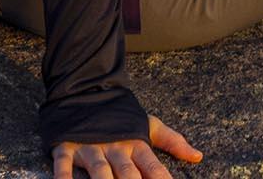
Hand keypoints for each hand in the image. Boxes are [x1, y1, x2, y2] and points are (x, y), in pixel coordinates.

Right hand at [52, 114, 201, 178]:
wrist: (87, 92)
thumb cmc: (121, 117)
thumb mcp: (149, 125)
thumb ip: (173, 141)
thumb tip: (198, 157)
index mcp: (135, 143)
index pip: (152, 166)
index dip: (161, 178)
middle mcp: (115, 147)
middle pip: (127, 173)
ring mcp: (91, 147)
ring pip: (100, 171)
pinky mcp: (68, 147)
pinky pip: (64, 165)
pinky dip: (64, 177)